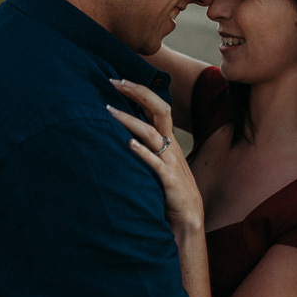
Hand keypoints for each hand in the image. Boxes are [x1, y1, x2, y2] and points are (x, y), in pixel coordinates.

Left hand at [108, 79, 203, 229]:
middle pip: (159, 110)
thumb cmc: (168, 188)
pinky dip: (141, 152)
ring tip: (109, 110)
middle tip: (115, 81)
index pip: (157, 106)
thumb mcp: (160, 160)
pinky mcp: (167, 180)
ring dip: (130, 120)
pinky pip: (154, 163)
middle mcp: (169, 146)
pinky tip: (128, 144)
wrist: (188, 215)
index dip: (140, 90)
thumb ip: (147, 145)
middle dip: (138, 93)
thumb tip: (123, 130)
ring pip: (152, 133)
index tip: (119, 80)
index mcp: (168, 139)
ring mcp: (169, 162)